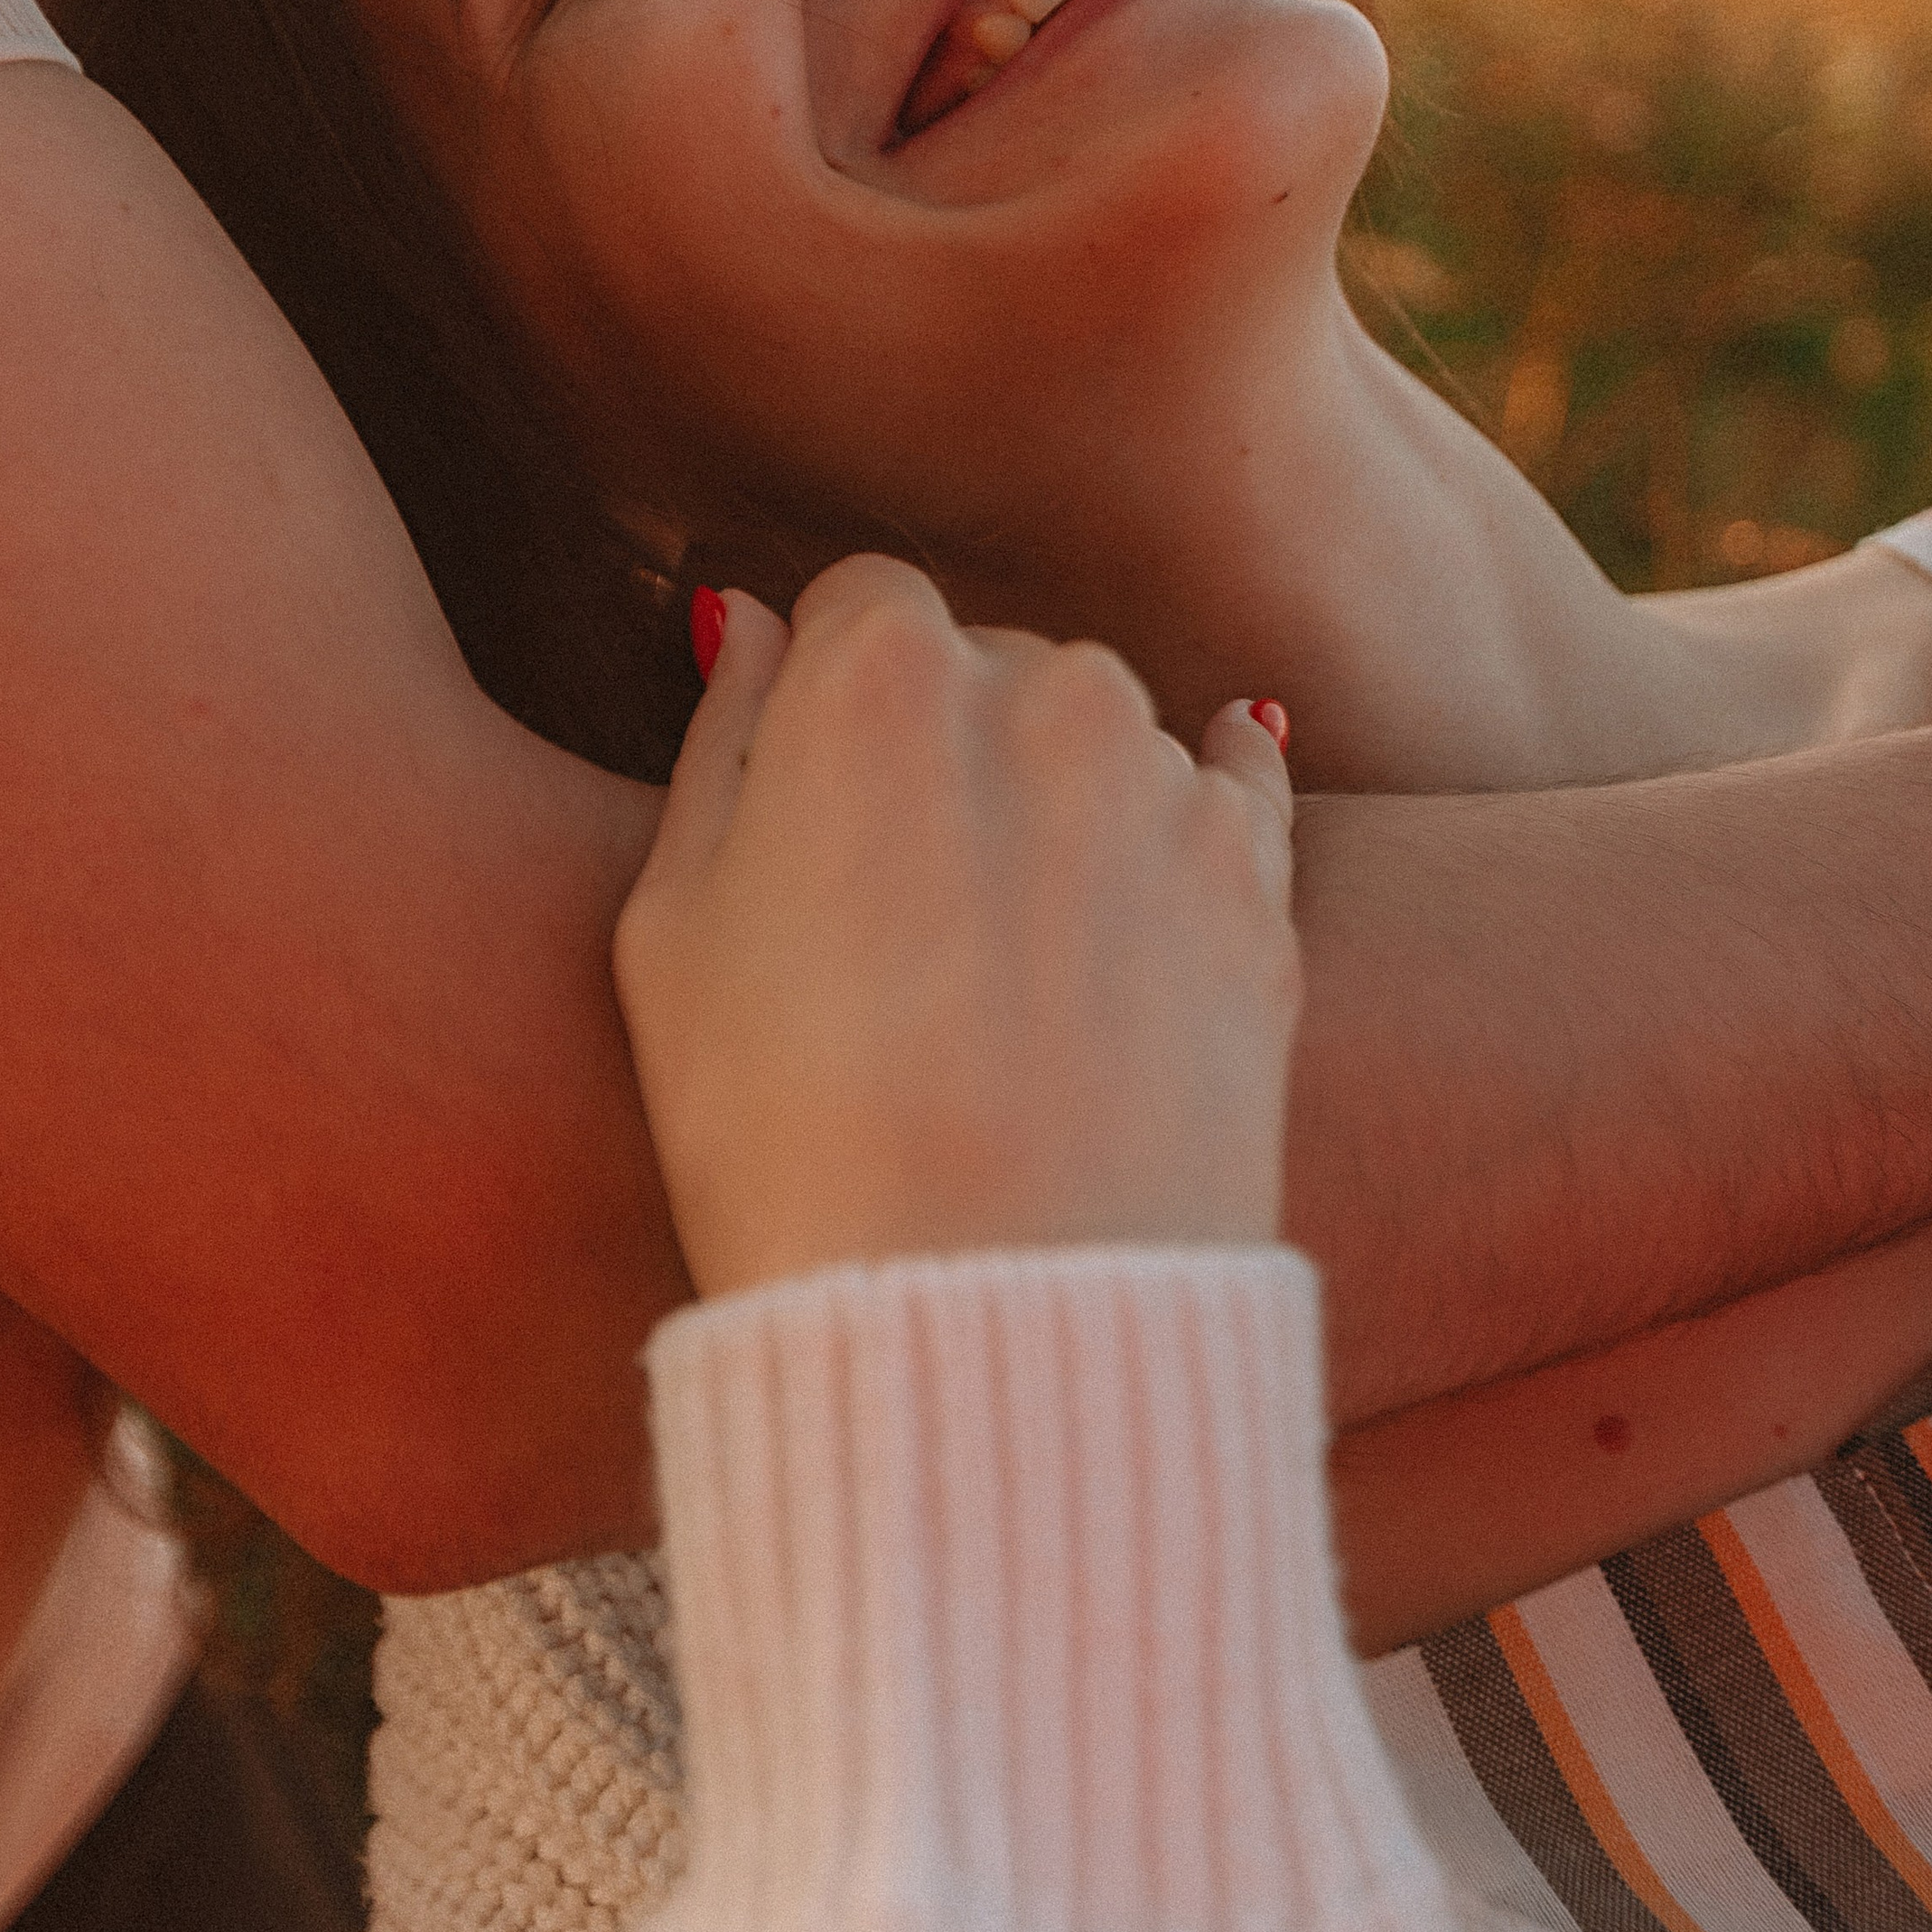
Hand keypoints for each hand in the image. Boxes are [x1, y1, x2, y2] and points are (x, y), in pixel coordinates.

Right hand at [613, 555, 1301, 1304]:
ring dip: (1060, 799)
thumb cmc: (785, 1139)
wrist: (994, 1326)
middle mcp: (1045, 688)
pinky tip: (1149, 888)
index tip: (811, 798)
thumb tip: (741, 622)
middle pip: (986, 664)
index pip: (857, 605)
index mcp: (880, 673)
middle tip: (896, 908)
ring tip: (1003, 967)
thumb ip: (715, 740)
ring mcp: (1169, 785)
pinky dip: (1184, 829)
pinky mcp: (1262, 888)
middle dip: (944, 747)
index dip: (825, 698)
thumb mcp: (669, 933)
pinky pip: (1230, 796)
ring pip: (1102, 736)